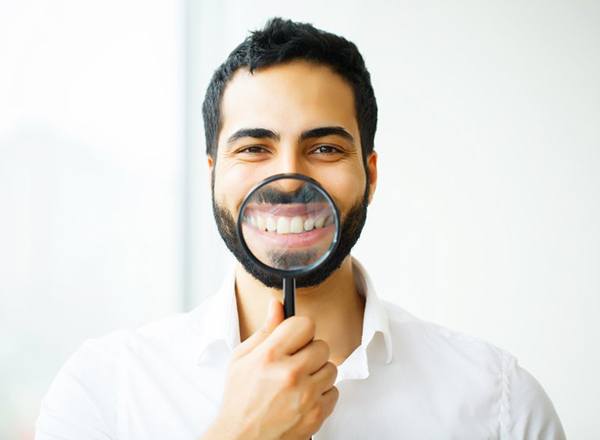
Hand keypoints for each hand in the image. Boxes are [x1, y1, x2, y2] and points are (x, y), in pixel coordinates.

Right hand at [203, 298, 338, 439]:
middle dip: (309, 352)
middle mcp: (289, 373)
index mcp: (270, 355)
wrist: (242, 439)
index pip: (304, 324)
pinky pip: (334, 391)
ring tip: (298, 382)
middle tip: (294, 363)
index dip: (300, 330)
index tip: (295, 338)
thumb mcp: (242, 358)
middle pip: (321, 345)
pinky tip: (303, 397)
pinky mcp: (316, 414)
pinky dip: (322, 394)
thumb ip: (265, 330)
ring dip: (317, 373)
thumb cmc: (240, 399)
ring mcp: (305, 395)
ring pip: (331, 368)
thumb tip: (277, 305)